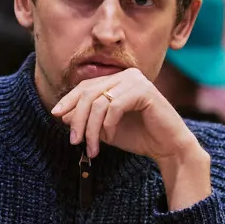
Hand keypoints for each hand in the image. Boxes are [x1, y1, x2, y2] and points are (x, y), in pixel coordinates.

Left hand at [51, 68, 197, 162]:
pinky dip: (108, 125)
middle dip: (77, 119)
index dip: (69, 100)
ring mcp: (136, 81)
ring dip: (91, 128)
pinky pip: (114, 107)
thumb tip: (62, 114)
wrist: (168, 147)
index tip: (56, 115)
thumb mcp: (106, 128)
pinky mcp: (144, 91)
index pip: (86, 86)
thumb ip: (88, 119)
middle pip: (88, 93)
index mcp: (118, 80)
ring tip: (92, 148)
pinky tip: (110, 138)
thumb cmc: (140, 136)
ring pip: (98, 102)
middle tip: (74, 141)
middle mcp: (127, 75)